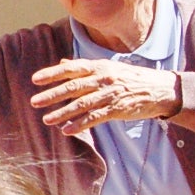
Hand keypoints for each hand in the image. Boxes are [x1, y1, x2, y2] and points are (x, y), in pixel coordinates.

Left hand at [29, 58, 180, 134]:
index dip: (52, 73)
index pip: (72, 69)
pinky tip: (66, 130)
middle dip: (53, 94)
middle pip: (74, 86)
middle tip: (34, 101)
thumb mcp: (108, 68)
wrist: (159, 89)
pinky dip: (80, 124)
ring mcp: (110, 94)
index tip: (35, 79)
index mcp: (99, 66)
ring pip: (82, 104)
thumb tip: (62, 64)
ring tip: (46, 119)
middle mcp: (103, 78)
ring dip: (62, 112)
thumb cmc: (130, 78)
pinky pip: (95, 117)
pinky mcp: (117, 109)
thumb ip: (84, 68)